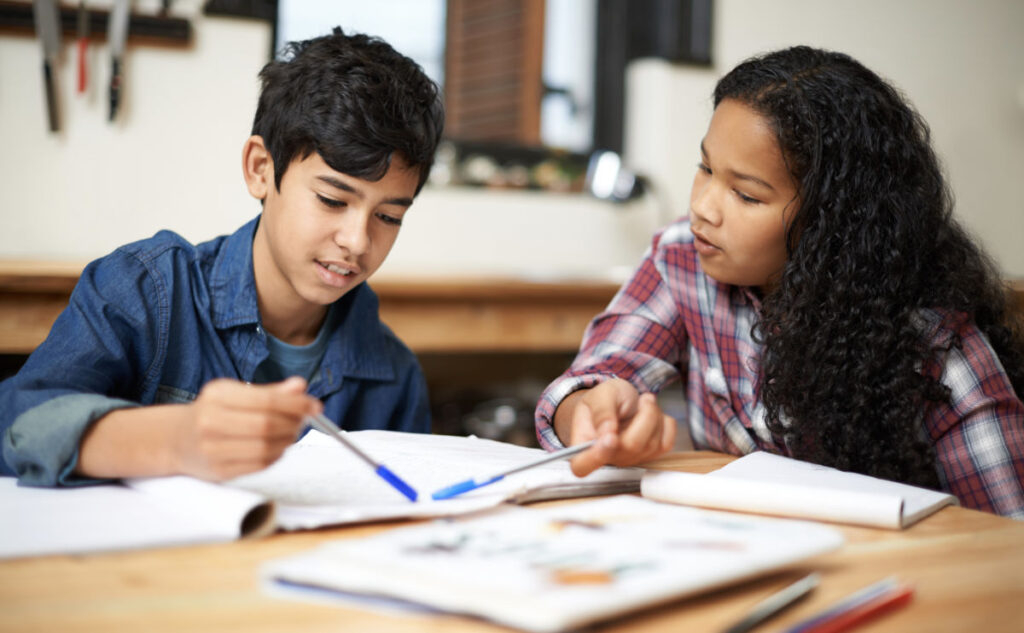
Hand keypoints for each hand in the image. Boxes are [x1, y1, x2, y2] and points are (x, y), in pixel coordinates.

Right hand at [174, 376, 321, 480]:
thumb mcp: (236, 393)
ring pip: (265, 447)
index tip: (315, 406)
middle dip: (293, 423)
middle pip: (267, 425)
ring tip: (292, 432)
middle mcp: (211, 421)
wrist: (177, 439)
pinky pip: (259, 464)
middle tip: (304, 420)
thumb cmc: (214, 412)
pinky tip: (278, 447)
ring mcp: (213, 449)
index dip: (296, 404)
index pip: (266, 400)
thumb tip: (300, 386)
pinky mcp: (219, 471)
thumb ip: (270, 392)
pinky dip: (276, 455)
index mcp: (217, 395)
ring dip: (288, 441)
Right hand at [555, 378, 675, 476]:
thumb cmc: (604, 399)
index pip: (582, 466)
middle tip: (644, 398)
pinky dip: (666, 424)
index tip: (610, 438)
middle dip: (644, 417)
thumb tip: (607, 434)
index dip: (596, 457)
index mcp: (583, 445)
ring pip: (652, 444)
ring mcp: (629, 460)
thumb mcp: (599, 396)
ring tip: (645, 403)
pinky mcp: (649, 456)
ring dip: (655, 416)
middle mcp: (606, 458)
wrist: (618, 400)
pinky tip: (654, 415)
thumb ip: (601, 413)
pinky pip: (666, 444)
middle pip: (631, 447)